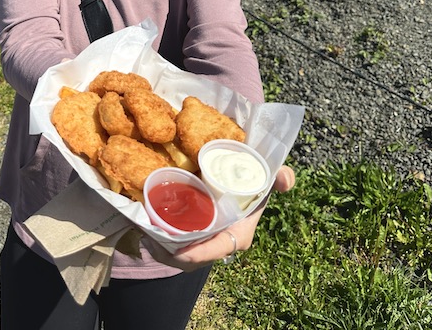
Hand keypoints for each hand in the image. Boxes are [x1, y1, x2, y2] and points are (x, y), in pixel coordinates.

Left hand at [145, 164, 294, 271]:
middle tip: (152, 240)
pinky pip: (175, 245)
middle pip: (196, 256)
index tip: (181, 251)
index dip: (201, 254)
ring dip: (163, 248)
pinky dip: (161, 241)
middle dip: (174, 254)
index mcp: (239, 234)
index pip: (220, 249)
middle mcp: (220, 242)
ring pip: (182, 253)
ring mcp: (205, 241)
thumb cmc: (252, 182)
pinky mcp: (192, 236)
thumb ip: (280, 175)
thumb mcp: (266, 177)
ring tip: (145, 235)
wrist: (239, 181)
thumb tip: (286, 180)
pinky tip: (147, 230)